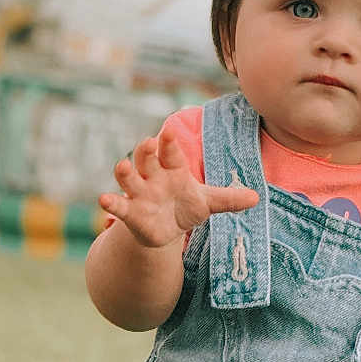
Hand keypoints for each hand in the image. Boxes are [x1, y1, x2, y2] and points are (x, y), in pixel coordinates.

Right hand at [98, 125, 259, 247]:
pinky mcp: (130, 212)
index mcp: (173, 168)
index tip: (170, 132)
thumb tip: (256, 198)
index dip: (170, 143)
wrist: (166, 229)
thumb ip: (228, 199)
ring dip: (124, 172)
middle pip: (147, 159)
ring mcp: (139, 193)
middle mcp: (153, 177)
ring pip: (129, 178)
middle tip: (147, 143)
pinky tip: (104, 200)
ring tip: (122, 165)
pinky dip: (111, 203)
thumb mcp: (208, 202)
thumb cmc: (185, 207)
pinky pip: (119, 206)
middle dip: (146, 152)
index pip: (171, 152)